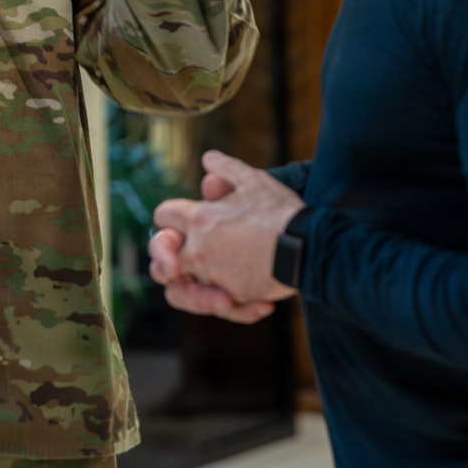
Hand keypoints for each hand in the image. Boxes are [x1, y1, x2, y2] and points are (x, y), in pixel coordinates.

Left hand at [152, 150, 303, 306]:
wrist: (308, 245)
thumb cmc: (280, 210)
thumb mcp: (253, 180)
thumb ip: (226, 168)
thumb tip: (207, 160)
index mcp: (199, 219)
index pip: (163, 216)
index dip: (171, 217)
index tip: (186, 220)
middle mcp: (198, 250)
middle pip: (160, 258)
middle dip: (166, 258)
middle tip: (180, 260)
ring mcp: (212, 276)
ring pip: (179, 292)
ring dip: (193, 291)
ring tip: (217, 290)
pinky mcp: (233, 297)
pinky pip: (220, 307)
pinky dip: (233, 306)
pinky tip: (258, 303)